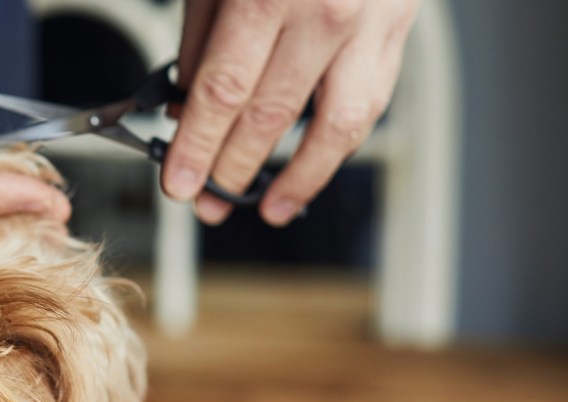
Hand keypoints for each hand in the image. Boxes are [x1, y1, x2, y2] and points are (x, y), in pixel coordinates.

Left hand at [163, 0, 418, 225]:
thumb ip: (201, 41)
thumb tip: (184, 106)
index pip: (223, 92)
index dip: (196, 145)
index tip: (178, 182)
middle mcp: (324, 13)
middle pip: (269, 116)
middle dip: (230, 168)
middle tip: (205, 200)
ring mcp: (369, 27)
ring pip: (334, 128)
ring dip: (295, 178)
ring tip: (266, 208)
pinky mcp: (398, 36)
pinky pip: (369, 109)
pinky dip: (336, 150)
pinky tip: (309, 173)